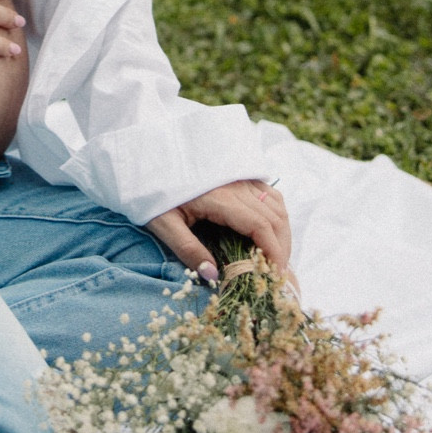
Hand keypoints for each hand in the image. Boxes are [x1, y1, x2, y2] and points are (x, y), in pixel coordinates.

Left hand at [146, 180, 292, 280]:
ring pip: (277, 205)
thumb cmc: (153, 191)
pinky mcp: (241, 175)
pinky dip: (277, 216)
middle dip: (281, 248)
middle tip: (276, 273)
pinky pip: (270, 195)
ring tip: (275, 258)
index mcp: (220, 197)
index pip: (260, 225)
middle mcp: (237, 184)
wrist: (149, 156)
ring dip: (282, 233)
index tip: (275, 274)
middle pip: (274, 218)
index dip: (273, 251)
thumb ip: (187, 250)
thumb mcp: (163, 223)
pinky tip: (270, 234)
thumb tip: (213, 276)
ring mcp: (241, 177)